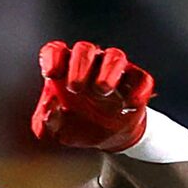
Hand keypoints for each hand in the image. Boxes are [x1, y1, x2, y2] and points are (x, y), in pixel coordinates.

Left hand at [31, 41, 154, 152]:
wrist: (106, 138)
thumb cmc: (78, 124)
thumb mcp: (57, 130)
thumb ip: (46, 123)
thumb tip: (50, 110)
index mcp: (65, 70)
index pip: (56, 51)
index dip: (52, 57)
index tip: (50, 74)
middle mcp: (90, 65)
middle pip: (85, 49)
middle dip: (79, 65)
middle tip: (74, 87)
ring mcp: (114, 72)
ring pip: (115, 57)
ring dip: (108, 71)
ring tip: (101, 90)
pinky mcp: (135, 83)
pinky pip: (141, 78)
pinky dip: (138, 90)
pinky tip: (130, 105)